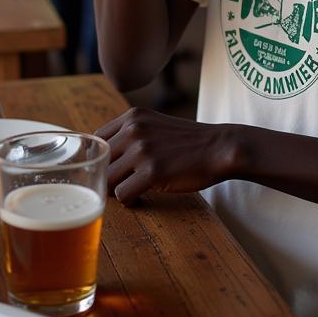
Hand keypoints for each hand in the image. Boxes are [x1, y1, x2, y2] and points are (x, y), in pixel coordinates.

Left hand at [96, 107, 238, 203]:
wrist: (220, 147)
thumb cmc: (188, 141)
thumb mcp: (156, 125)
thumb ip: (131, 134)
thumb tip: (103, 156)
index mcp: (133, 116)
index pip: (98, 139)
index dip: (102, 158)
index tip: (112, 169)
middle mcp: (134, 129)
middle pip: (100, 162)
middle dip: (109, 176)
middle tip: (125, 183)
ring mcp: (142, 150)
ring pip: (108, 180)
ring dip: (119, 189)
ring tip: (136, 189)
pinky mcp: (152, 172)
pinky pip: (122, 194)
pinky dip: (130, 200)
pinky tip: (143, 196)